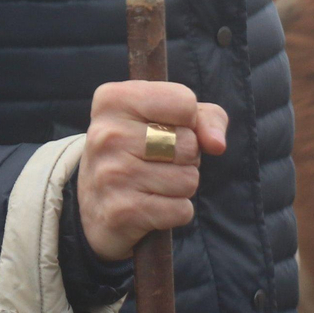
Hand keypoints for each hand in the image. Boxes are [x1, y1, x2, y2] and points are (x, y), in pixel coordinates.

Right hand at [78, 80, 228, 261]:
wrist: (96, 204)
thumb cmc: (141, 149)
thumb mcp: (169, 118)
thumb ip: (205, 118)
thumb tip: (217, 144)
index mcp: (113, 100)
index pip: (185, 102)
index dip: (188, 120)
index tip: (165, 128)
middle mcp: (107, 134)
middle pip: (189, 144)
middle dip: (186, 157)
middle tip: (157, 161)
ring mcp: (111, 174)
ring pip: (188, 179)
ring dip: (181, 185)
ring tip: (153, 183)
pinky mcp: (121, 212)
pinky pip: (181, 210)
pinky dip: (176, 211)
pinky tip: (151, 206)